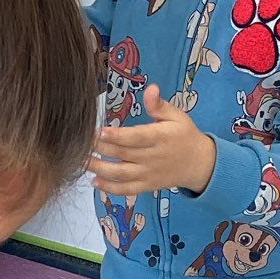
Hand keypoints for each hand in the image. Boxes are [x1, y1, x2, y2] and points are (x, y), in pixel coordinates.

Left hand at [88, 85, 215, 194]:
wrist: (199, 164)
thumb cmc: (184, 135)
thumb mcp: (177, 116)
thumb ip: (159, 105)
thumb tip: (150, 88)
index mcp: (159, 138)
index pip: (136, 138)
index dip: (117, 136)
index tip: (98, 132)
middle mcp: (151, 157)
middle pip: (122, 154)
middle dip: (99, 149)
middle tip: (80, 142)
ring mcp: (147, 173)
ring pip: (121, 174)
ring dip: (100, 169)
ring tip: (82, 161)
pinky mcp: (145, 185)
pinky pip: (127, 190)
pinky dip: (110, 188)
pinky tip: (95, 181)